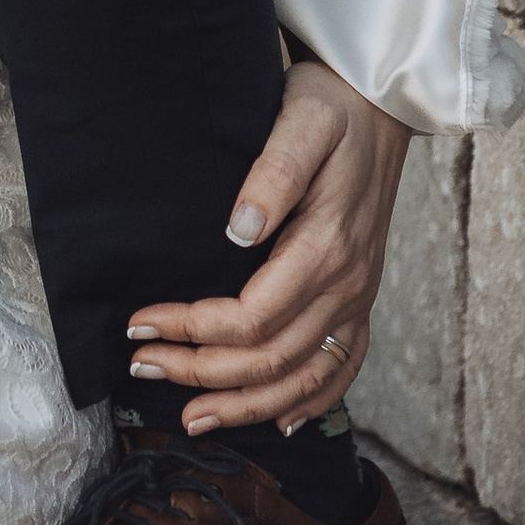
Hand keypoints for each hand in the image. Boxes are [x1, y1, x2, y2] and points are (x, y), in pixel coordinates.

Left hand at [124, 58, 411, 434]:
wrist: (383, 103)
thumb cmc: (334, 106)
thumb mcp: (301, 119)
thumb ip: (273, 172)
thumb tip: (238, 229)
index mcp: (326, 246)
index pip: (251, 318)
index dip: (192, 331)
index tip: (141, 324)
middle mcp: (348, 284)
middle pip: (269, 359)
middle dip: (201, 373)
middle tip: (143, 367)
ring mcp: (359, 298)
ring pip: (303, 378)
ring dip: (246, 405)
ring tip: (193, 418)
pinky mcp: (363, 300)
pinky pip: (342, 370)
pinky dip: (309, 403)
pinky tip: (280, 422)